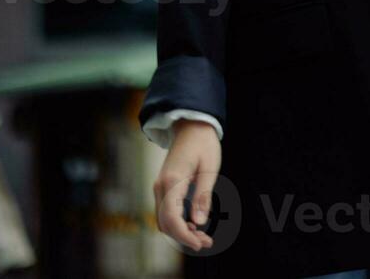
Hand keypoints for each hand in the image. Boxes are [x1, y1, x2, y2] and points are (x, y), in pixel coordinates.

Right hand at [153, 120, 221, 251]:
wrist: (191, 125)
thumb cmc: (204, 144)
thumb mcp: (209, 169)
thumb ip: (203, 196)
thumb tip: (199, 222)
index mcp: (172, 181)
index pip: (172, 218)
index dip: (184, 235)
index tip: (199, 243)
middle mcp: (161, 186)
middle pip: (165, 223)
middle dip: (184, 237)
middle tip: (207, 242)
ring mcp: (159, 187)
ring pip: (164, 219)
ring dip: (181, 231)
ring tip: (204, 237)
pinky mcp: (163, 187)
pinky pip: (166, 211)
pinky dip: (178, 222)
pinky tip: (194, 224)